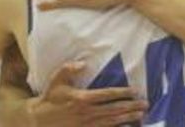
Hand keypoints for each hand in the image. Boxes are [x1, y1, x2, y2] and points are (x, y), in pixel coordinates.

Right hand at [28, 61, 146, 125]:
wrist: (38, 120)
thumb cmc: (50, 99)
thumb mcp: (57, 80)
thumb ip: (69, 69)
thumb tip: (84, 63)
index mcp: (82, 98)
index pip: (107, 95)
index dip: (122, 93)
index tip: (134, 91)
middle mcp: (87, 113)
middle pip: (114, 109)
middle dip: (131, 107)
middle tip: (145, 104)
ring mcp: (87, 125)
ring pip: (112, 122)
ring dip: (127, 119)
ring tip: (141, 115)